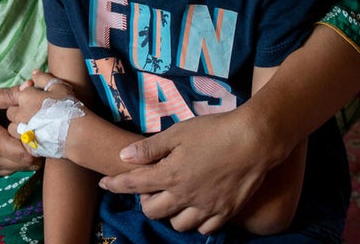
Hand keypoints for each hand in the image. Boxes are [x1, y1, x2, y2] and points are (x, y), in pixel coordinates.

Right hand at [0, 87, 40, 179]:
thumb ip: (8, 95)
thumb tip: (30, 88)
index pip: (27, 154)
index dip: (36, 142)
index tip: (35, 128)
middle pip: (25, 165)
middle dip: (31, 149)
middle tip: (30, 131)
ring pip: (16, 169)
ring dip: (20, 156)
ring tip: (15, 137)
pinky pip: (4, 171)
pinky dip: (9, 160)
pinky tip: (2, 144)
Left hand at [5, 69, 77, 138]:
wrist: (77, 132)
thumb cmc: (68, 106)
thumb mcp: (58, 86)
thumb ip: (43, 78)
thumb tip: (34, 73)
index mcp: (25, 97)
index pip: (17, 95)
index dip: (27, 98)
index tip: (37, 102)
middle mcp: (20, 114)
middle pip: (12, 112)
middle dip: (20, 112)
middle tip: (36, 114)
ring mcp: (23, 131)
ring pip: (13, 128)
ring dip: (21, 127)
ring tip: (36, 126)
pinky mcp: (28, 145)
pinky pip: (22, 142)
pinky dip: (28, 140)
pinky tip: (40, 137)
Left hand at [97, 109, 274, 233]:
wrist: (254, 140)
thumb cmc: (215, 130)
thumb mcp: (178, 133)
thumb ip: (151, 148)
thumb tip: (124, 156)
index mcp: (170, 175)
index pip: (134, 185)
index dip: (115, 184)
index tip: (105, 183)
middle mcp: (185, 196)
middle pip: (153, 211)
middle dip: (145, 201)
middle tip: (150, 188)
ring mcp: (206, 207)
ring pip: (178, 224)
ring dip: (170, 214)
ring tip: (174, 198)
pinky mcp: (225, 213)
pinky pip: (204, 229)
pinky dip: (196, 222)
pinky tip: (197, 208)